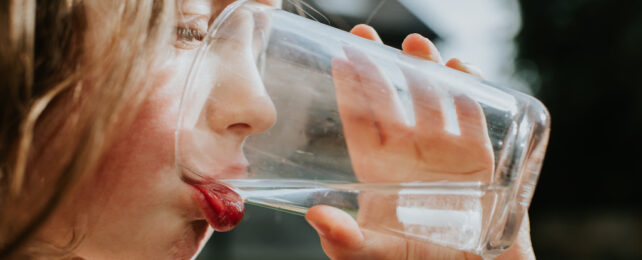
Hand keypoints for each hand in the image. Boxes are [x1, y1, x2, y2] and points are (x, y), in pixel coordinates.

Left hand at [306, 25, 534, 258]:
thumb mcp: (375, 254)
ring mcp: (444, 149)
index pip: (359, 119)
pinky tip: (461, 70)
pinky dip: (470, 90)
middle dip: (378, 65)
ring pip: (432, 98)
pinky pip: (473, 115)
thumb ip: (345, 240)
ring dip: (424, 69)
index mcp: (378, 167)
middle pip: (391, 98)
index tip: (341, 55)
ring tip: (415, 44)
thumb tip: (315, 216)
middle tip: (364, 35)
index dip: (349, 87)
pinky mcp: (480, 155)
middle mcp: (408, 151)